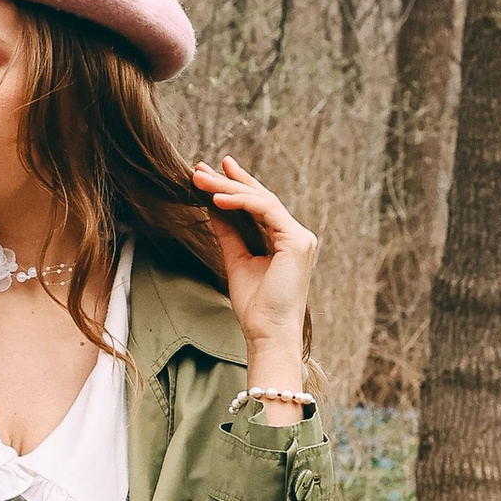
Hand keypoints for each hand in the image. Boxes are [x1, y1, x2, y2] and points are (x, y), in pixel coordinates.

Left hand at [190, 155, 317, 386]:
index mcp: (284, 241)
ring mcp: (300, 237)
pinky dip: (241, 203)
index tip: (214, 169)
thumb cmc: (255, 306)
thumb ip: (229, 233)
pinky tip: (218, 199)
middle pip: (260, 198)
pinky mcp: (297, 241)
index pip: (260, 205)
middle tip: (201, 168)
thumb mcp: (236, 260)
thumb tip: (213, 208)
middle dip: (229, 180)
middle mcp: (296, 235)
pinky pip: (267, 211)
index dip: (238, 185)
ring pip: (262, 200)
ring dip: (229, 188)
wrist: (267, 333)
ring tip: (201, 180)